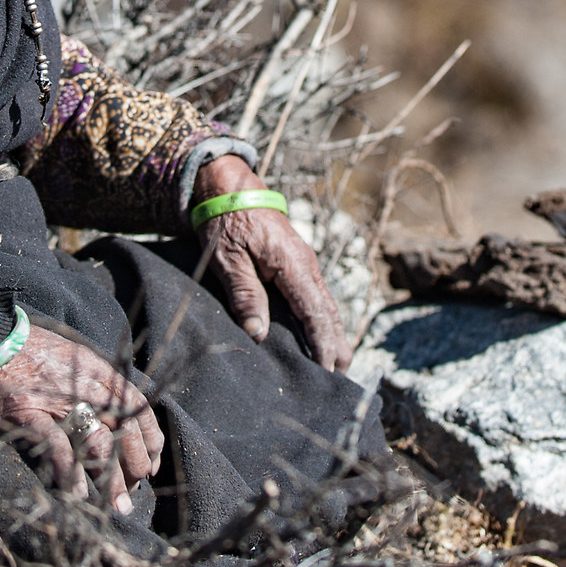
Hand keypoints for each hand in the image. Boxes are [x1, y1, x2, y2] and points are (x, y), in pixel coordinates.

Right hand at [0, 325, 163, 513]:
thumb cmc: (29, 351)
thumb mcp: (73, 356)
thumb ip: (96, 381)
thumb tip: (118, 417)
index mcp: (98, 370)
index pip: (138, 407)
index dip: (150, 439)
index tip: (151, 464)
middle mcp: (85, 385)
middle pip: (124, 430)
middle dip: (134, 466)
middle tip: (133, 493)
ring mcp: (57, 400)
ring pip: (99, 444)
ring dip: (111, 480)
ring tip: (116, 506)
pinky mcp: (29, 413)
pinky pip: (57, 447)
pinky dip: (70, 472)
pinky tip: (78, 493)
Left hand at [195, 155, 353, 370]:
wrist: (229, 187)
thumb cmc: (225, 221)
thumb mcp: (227, 259)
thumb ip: (244, 294)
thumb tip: (257, 333)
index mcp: (292, 264)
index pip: (315, 312)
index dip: (322, 344)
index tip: (327, 371)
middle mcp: (305, 265)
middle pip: (328, 312)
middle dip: (336, 346)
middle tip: (340, 380)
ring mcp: (304, 264)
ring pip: (325, 305)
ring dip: (333, 335)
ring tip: (338, 366)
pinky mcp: (296, 264)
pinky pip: (315, 298)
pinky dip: (322, 321)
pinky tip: (321, 338)